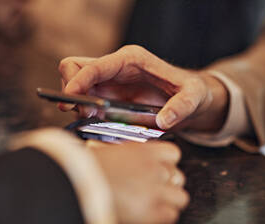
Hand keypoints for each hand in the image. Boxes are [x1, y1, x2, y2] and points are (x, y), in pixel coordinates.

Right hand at [58, 45, 228, 131]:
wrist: (191, 101)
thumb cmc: (192, 93)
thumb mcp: (193, 97)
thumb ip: (181, 107)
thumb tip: (163, 120)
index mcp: (131, 60)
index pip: (94, 66)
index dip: (78, 81)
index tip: (71, 100)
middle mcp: (116, 68)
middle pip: (74, 68)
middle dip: (72, 90)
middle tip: (84, 113)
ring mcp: (110, 82)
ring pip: (76, 84)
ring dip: (76, 103)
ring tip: (90, 119)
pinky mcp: (109, 96)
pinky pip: (85, 100)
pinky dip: (83, 111)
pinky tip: (94, 122)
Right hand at [90, 141, 188, 223]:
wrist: (74, 183)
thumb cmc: (84, 170)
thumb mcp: (109, 153)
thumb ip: (127, 156)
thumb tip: (129, 163)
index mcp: (143, 151)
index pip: (173, 154)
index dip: (167, 165)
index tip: (160, 172)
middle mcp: (154, 168)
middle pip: (179, 177)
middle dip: (168, 186)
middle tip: (153, 193)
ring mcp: (156, 190)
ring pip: (181, 199)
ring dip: (168, 204)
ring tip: (152, 209)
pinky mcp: (152, 212)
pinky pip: (171, 218)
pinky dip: (162, 222)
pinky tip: (149, 223)